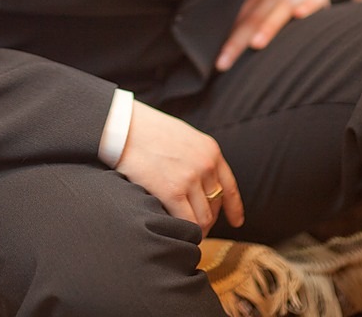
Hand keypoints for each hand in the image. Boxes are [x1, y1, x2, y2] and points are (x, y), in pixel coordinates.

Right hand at [115, 100, 243, 236]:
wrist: (125, 126)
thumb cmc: (147, 130)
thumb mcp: (183, 136)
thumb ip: (196, 157)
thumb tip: (200, 182)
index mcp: (210, 150)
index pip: (229, 186)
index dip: (234, 208)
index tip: (236, 222)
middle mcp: (206, 164)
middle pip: (215, 206)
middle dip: (207, 220)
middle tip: (195, 227)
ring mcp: (190, 178)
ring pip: (204, 219)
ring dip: (196, 229)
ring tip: (185, 234)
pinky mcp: (172, 191)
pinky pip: (187, 223)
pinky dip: (184, 232)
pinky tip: (176, 233)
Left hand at [215, 0, 330, 70]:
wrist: (313, 9)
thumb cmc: (280, 24)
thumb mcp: (260, 23)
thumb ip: (243, 33)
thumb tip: (216, 64)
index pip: (237, 18)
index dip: (227, 40)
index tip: (217, 63)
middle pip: (254, 17)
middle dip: (238, 41)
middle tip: (224, 63)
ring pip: (280, 8)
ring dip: (268, 26)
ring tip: (256, 44)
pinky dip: (308, 5)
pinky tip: (300, 15)